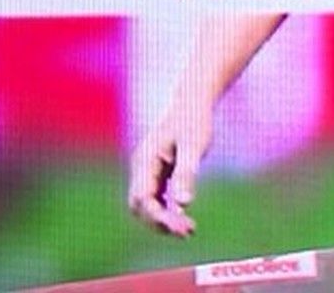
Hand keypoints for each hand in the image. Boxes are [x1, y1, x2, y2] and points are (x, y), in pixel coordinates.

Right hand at [126, 98, 213, 236]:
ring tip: (188, 230)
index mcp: (144, 161)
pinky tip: (183, 217)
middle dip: (159, 222)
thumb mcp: (194, 146)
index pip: (143, 198)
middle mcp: (141, 167)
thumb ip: (186, 173)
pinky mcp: (156, 172)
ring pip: (146, 204)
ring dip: (163, 219)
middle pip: (140, 205)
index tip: (181, 228)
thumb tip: (184, 204)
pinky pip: (155, 197)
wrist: (192, 101)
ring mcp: (146, 170)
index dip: (158, 217)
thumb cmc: (194, 121)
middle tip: (187, 232)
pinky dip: (166, 209)